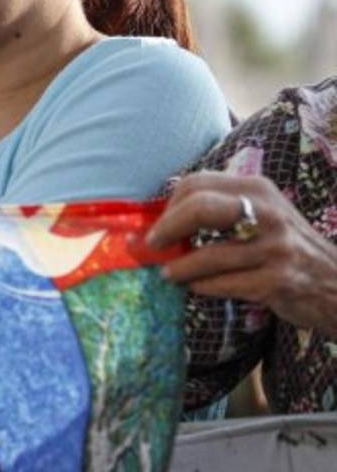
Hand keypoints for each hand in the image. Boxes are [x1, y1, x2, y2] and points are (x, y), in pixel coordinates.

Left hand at [148, 173, 336, 336]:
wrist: (336, 283)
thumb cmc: (285, 246)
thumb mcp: (260, 213)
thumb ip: (220, 207)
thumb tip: (162, 216)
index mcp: (257, 188)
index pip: (196, 184)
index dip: (169, 206)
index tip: (157, 226)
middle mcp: (268, 212)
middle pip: (199, 208)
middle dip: (166, 229)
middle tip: (153, 246)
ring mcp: (275, 247)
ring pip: (208, 254)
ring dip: (179, 268)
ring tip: (168, 274)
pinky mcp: (278, 281)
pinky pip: (224, 284)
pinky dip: (203, 287)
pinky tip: (195, 287)